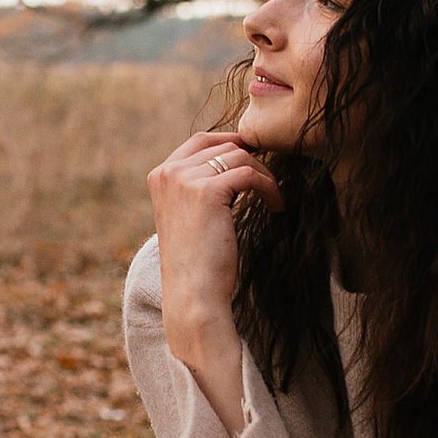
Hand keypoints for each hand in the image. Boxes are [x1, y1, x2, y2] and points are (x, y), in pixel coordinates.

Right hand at [148, 129, 280, 434]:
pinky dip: (269, 187)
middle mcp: (168, 172)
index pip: (201, 140)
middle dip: (252, 158)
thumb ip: (202, 187)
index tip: (256, 160)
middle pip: (223, 144)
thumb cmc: (199, 264)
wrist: (195, 296)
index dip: (232, 144)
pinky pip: (250, 173)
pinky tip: (276, 205)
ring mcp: (185, 179)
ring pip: (240, 156)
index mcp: (160, 176)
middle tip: (271, 178)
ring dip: (264, 175)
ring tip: (274, 198)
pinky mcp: (208, 190)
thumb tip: (237, 161)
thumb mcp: (192, 217)